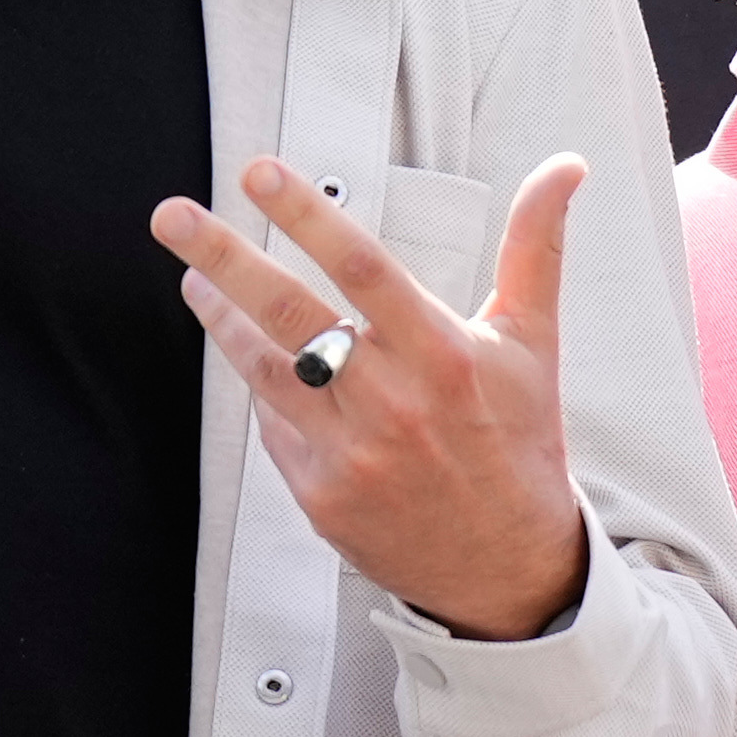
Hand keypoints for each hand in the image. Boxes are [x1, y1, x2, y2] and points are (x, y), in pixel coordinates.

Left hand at [158, 154, 594, 642]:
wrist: (509, 567)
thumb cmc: (519, 442)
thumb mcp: (533, 342)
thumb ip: (535, 248)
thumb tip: (563, 169)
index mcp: (445, 356)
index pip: (363, 269)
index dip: (308, 218)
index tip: (261, 176)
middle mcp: (393, 404)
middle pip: (292, 315)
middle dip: (224, 258)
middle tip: (172, 216)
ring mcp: (351, 454)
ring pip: (266, 369)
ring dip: (222, 318)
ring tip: (195, 277)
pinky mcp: (321, 496)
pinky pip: (275, 426)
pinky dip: (263, 386)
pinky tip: (255, 357)